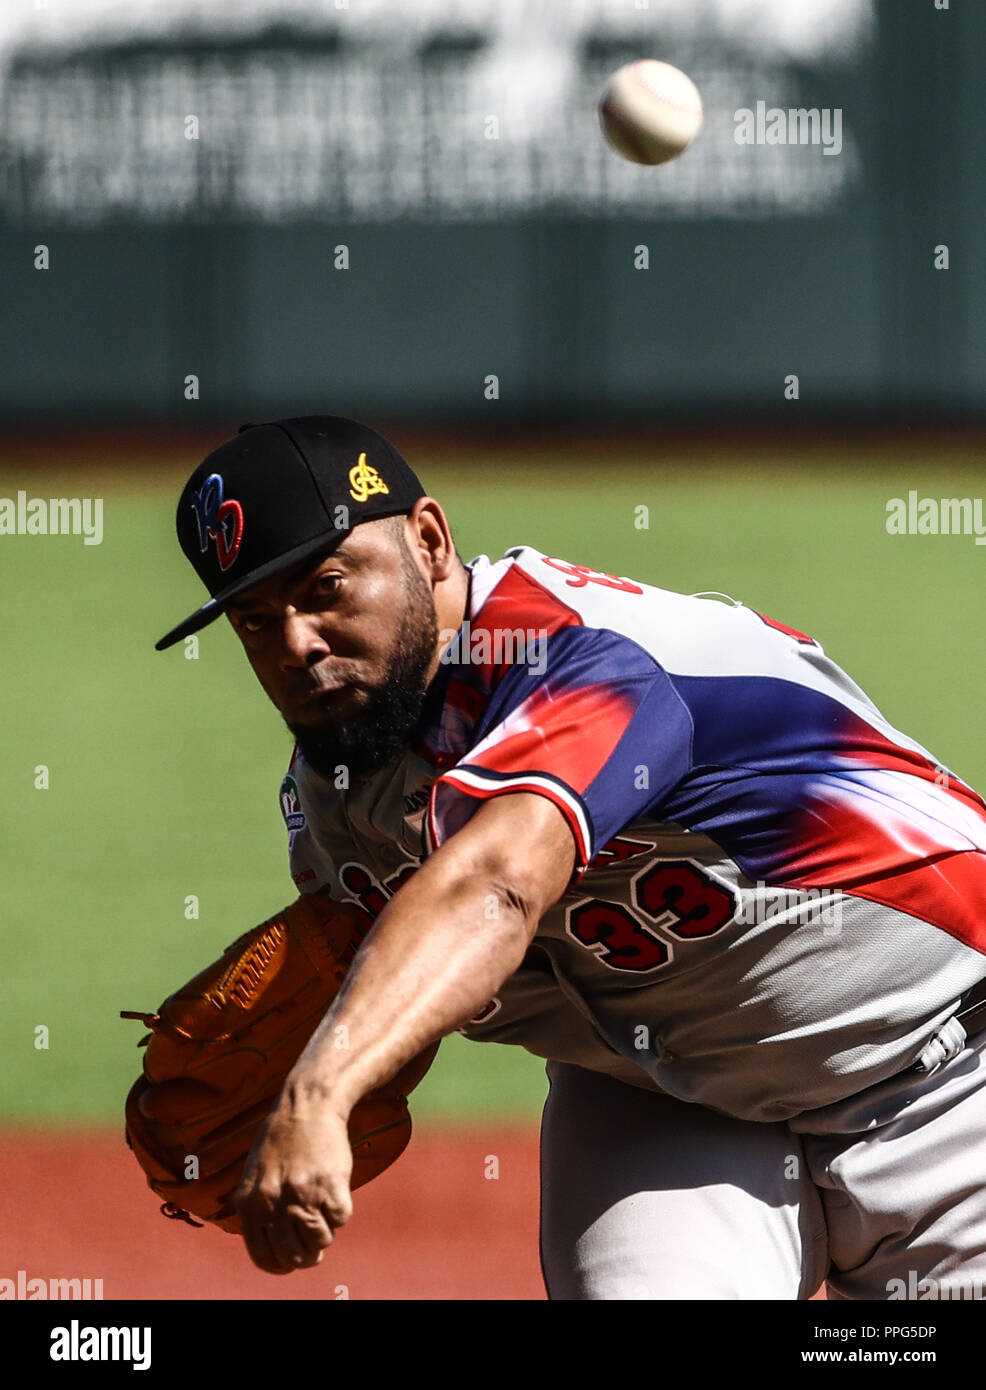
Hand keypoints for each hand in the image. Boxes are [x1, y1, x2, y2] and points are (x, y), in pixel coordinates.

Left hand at [234, 1088, 353, 1274]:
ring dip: (325, 1229)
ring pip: (320, 1242)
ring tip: (322, 1205)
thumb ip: (260, 1211)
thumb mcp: (256, 1175)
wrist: (308, 1103)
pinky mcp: (330, 1186)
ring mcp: (302, 1195)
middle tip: (315, 1239)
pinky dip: (341, 1208)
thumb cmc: (283, 1139)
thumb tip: (277, 1252)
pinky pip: (341, 1219)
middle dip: (307, 1253)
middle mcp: (273, 1203)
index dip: (282, 1264)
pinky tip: (333, 1186)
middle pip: (294, 1256)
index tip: (292, 1260)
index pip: (264, 1257)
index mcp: (249, 1203)